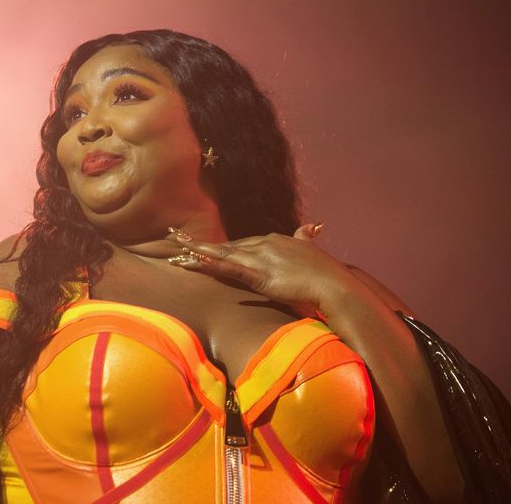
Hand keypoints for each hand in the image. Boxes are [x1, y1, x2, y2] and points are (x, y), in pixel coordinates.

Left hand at [167, 223, 359, 316]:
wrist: (335, 284)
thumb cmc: (325, 272)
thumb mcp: (312, 250)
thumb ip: (307, 237)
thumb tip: (313, 226)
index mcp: (273, 240)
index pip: (240, 243)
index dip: (220, 246)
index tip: (200, 247)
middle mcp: (264, 244)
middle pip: (226, 245)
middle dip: (199, 245)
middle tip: (175, 240)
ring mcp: (261, 258)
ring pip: (222, 254)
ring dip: (197, 253)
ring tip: (176, 251)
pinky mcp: (260, 275)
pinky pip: (230, 268)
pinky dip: (212, 264)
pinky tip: (197, 262)